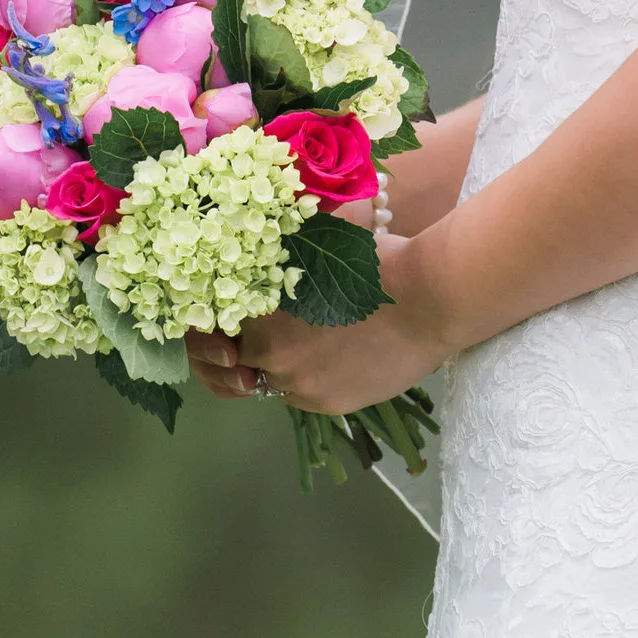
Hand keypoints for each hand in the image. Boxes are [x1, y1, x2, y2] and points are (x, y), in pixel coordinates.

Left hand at [184, 232, 447, 413]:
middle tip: (249, 337)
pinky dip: (306, 379)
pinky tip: (328, 357)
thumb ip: (277, 251)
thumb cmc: (374, 258)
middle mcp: (270, 356)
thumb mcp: (316, 243)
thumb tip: (251, 233)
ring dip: (272, 366)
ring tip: (295, 345)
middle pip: (231, 363)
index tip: (218, 319)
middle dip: (235, 351)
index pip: (208, 331)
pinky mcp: (327, 404)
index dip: (209, 326)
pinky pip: (300, 395)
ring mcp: (299, 385)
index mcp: (258, 313)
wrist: (429, 297)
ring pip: (266, 382)